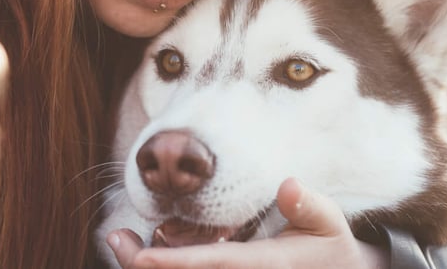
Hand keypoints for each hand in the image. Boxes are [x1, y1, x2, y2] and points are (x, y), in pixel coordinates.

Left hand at [105, 178, 387, 267]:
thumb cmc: (328, 251)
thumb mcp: (329, 227)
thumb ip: (310, 206)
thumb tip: (288, 186)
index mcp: (264, 266)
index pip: (213, 265)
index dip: (175, 263)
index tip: (142, 257)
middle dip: (144, 265)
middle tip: (117, 237)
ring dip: (147, 266)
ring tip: (122, 239)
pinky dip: (167, 265)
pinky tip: (146, 251)